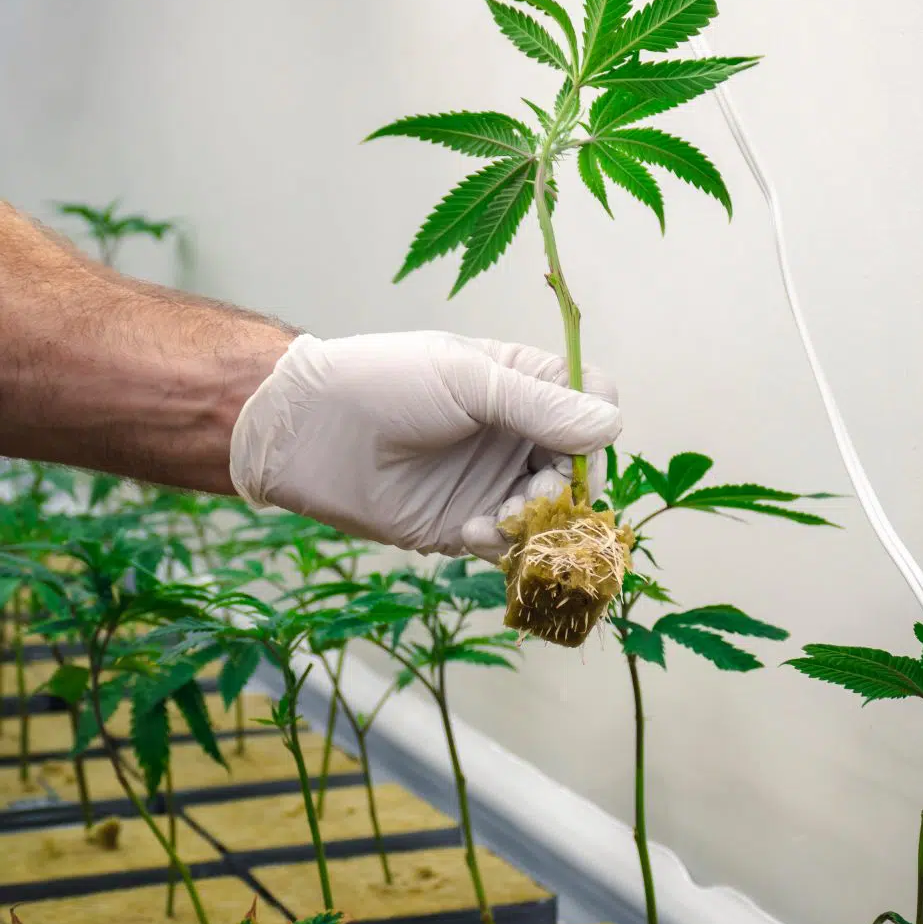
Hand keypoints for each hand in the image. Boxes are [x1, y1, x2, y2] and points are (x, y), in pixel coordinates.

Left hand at [229, 332, 619, 560]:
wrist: (308, 433)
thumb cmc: (385, 384)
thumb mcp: (467, 380)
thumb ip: (540, 405)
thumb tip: (613, 426)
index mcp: (522, 384)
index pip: (591, 403)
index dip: (595, 427)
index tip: (580, 445)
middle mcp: (515, 433)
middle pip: (580, 465)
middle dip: (568, 485)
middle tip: (540, 493)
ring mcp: (493, 480)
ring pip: (551, 511)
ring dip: (539, 520)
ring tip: (503, 517)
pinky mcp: (466, 524)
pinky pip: (509, 543)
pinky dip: (503, 543)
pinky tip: (470, 531)